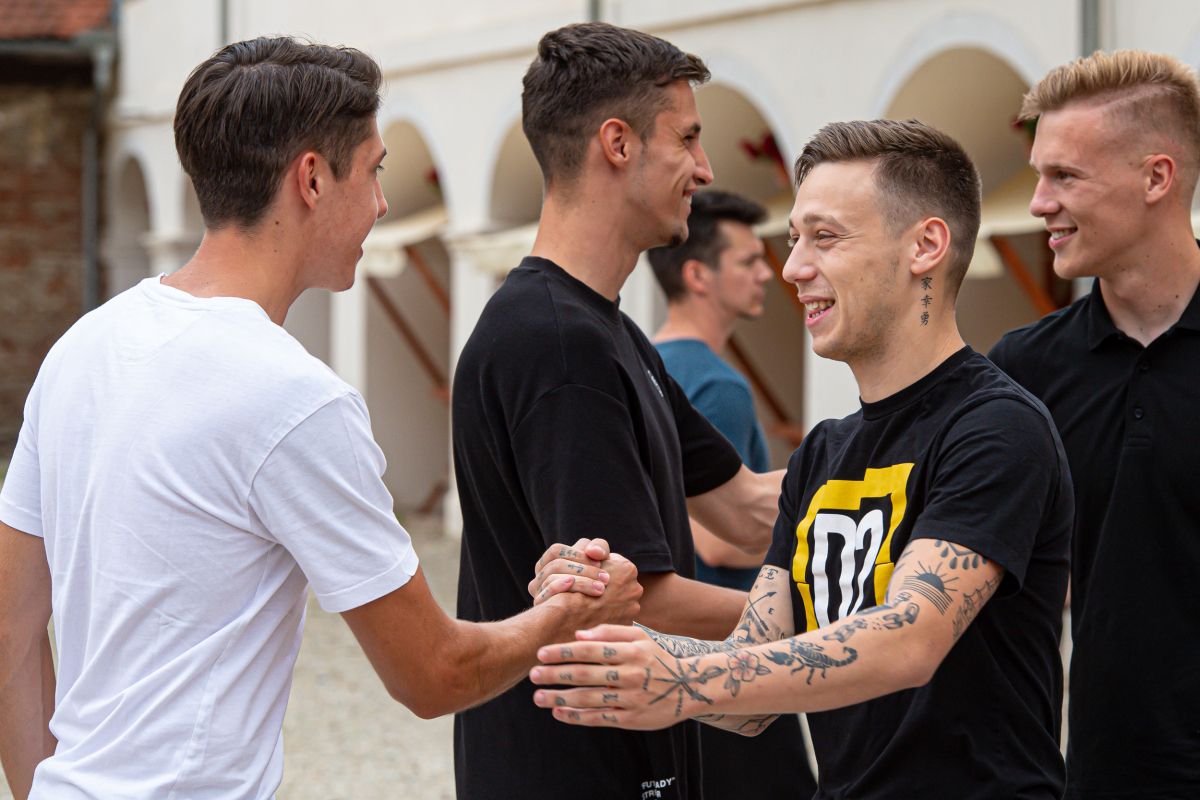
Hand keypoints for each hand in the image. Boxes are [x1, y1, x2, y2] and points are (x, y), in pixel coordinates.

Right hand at [528, 538, 612, 603]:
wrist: (594, 621)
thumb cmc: (597, 585)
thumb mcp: (600, 563)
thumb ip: (599, 549)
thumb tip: (593, 551)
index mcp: (548, 564)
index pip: (556, 551)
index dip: (578, 554)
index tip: (600, 562)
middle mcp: (539, 579)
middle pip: (555, 565)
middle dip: (582, 569)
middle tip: (606, 578)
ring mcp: (538, 594)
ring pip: (552, 579)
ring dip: (579, 582)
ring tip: (601, 588)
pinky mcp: (542, 609)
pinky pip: (548, 595)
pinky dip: (564, 590)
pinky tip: (582, 595)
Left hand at [530, 624, 713, 730]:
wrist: (690, 686)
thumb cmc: (657, 657)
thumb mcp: (641, 637)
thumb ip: (610, 632)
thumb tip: (579, 635)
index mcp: (631, 651)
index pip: (590, 650)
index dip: (564, 652)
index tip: (541, 652)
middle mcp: (630, 675)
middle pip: (585, 675)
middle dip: (555, 675)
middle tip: (532, 674)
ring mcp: (630, 699)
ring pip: (589, 699)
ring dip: (560, 698)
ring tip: (538, 697)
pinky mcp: (631, 719)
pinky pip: (599, 718)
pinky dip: (577, 717)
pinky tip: (559, 712)